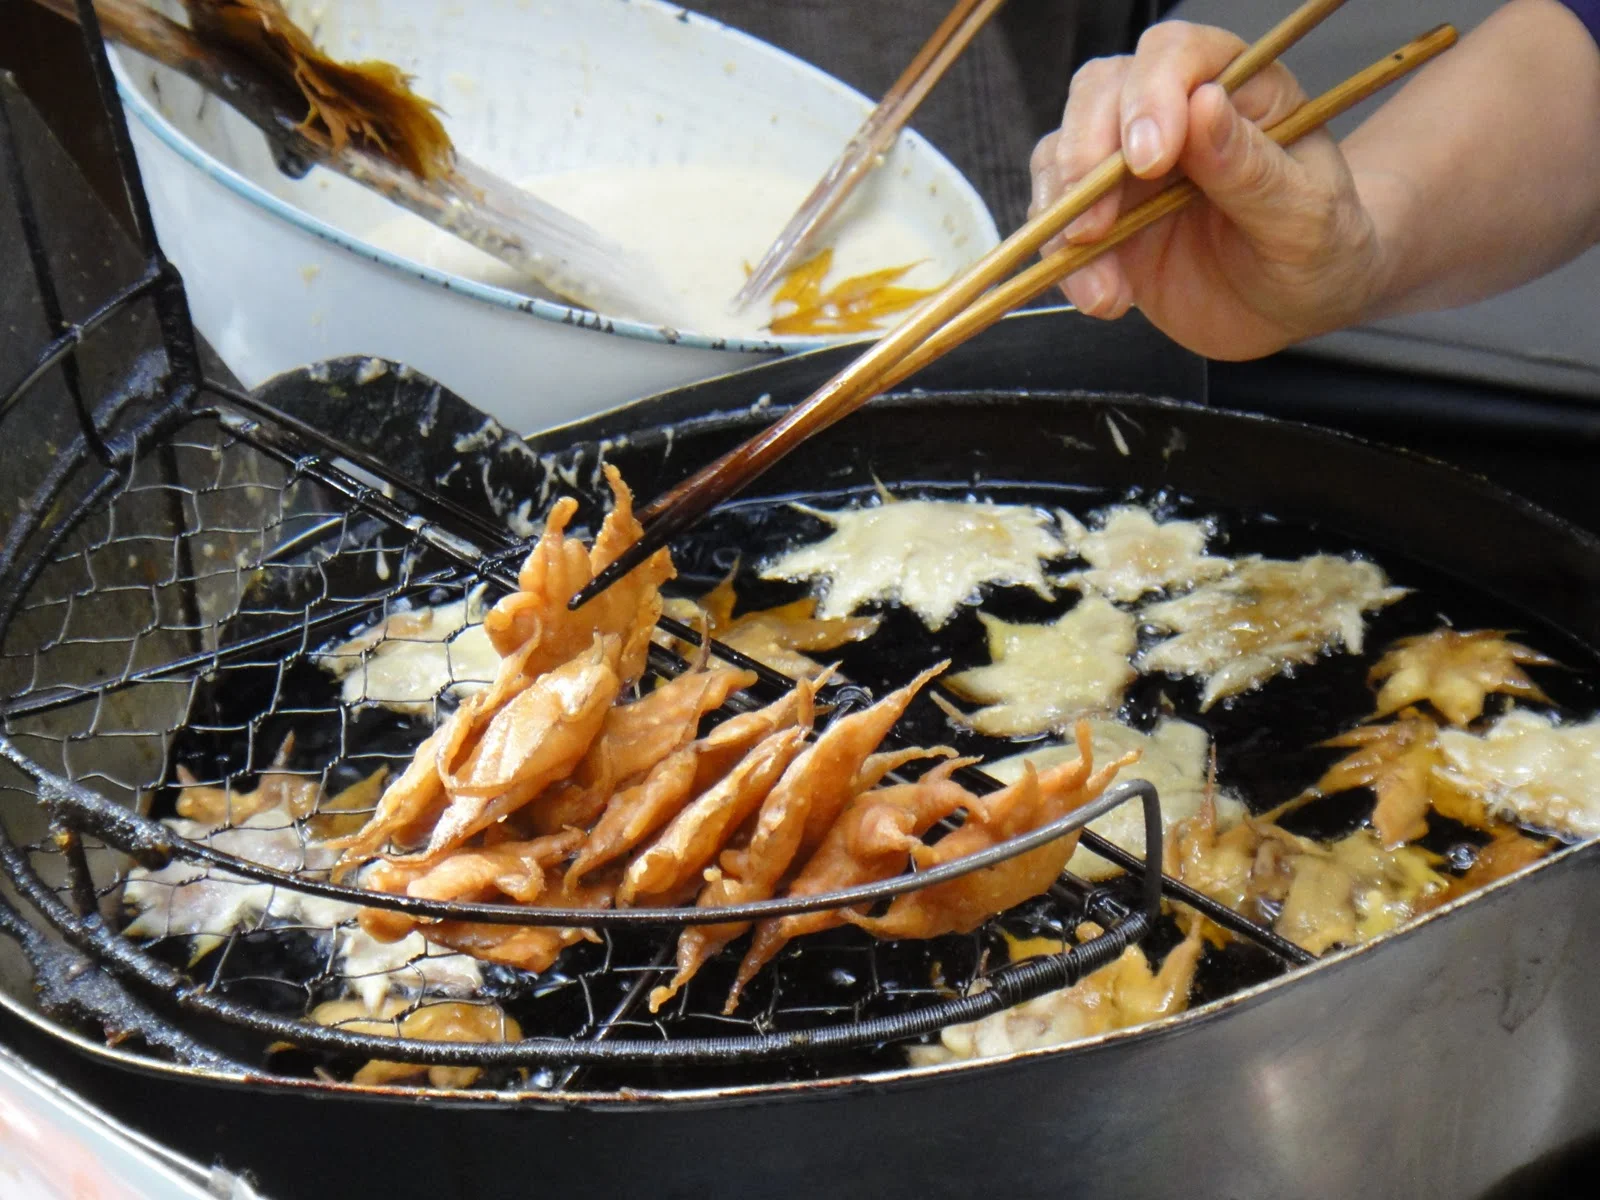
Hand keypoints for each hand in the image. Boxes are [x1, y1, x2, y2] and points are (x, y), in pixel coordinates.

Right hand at [1029, 21, 1388, 360]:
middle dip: (1085, 155)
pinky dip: (1063, 260)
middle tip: (1095, 226)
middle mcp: (1173, 112)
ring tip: (1104, 288)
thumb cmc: (1321, 250)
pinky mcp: (1100, 217)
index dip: (1149, 96)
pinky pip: (1056, 221)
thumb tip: (1202, 106)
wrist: (1298, 309)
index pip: (1174, 55)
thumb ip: (1252, 167)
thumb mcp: (1306, 216)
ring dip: (1065, 219)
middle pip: (1098, 93)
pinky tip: (1103, 299)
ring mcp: (1128, 166)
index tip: (1149, 160)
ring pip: (1062, 155)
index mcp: (1235, 87)